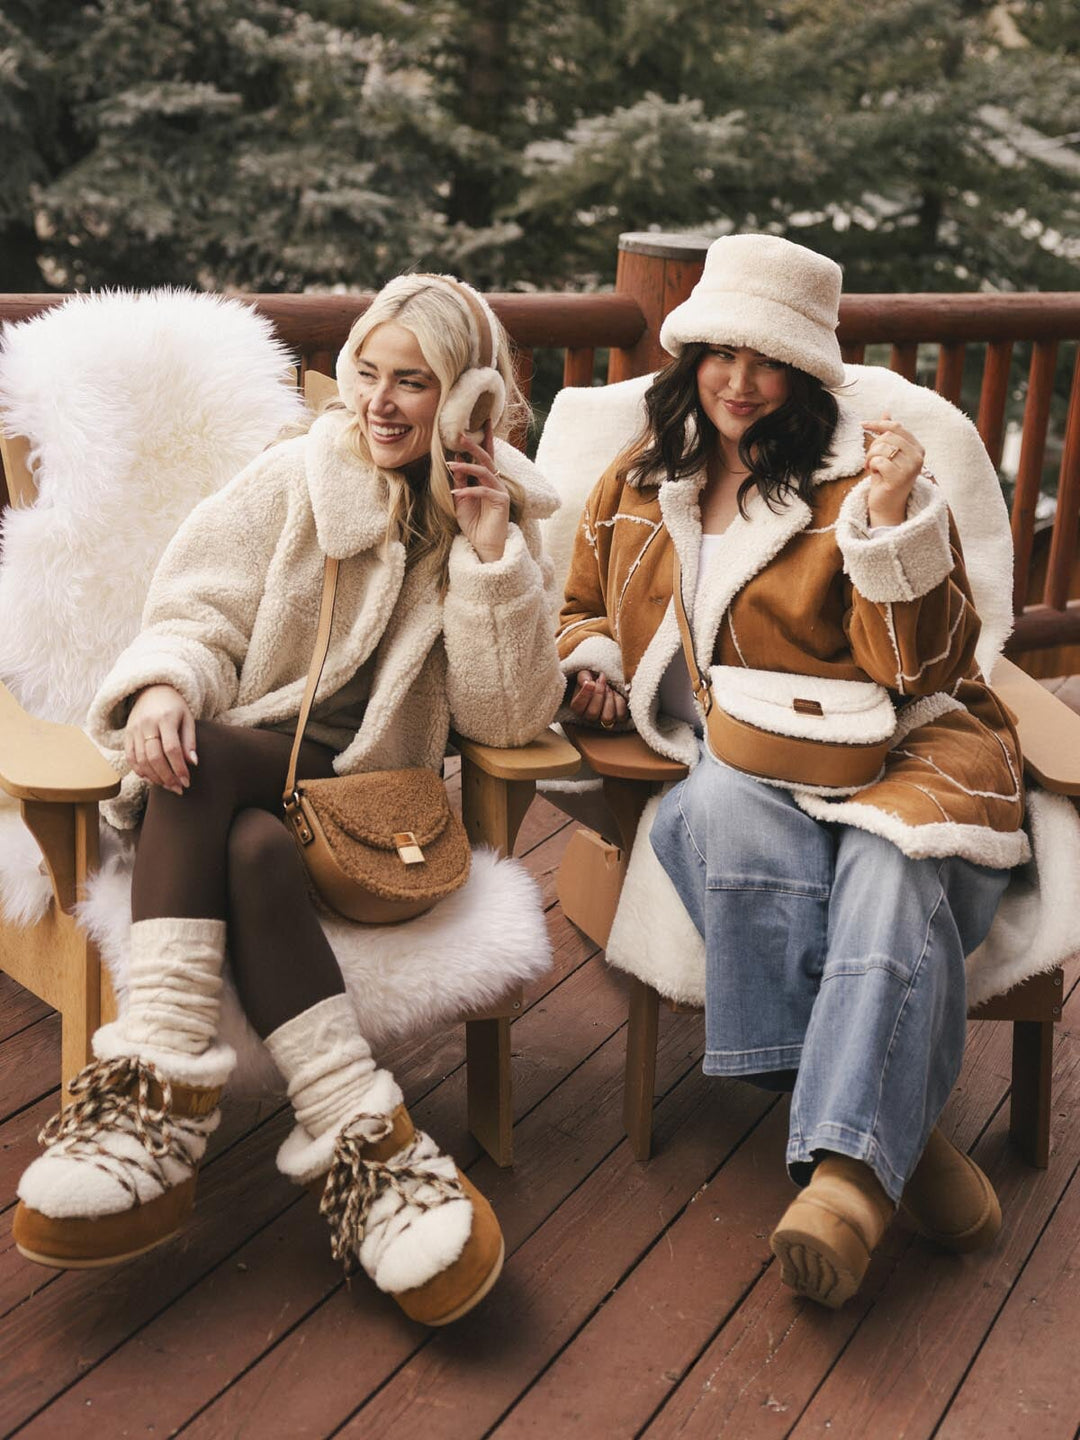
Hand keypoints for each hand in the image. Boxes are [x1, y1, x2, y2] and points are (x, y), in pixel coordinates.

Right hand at [124, 684, 196, 794]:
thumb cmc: (174, 707)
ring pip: (141, 760)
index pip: (172, 749)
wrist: (151, 690)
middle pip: (154, 757)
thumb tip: (193, 763)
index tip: (187, 782)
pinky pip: (130, 758)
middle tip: (178, 788)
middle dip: (167, 777)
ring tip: (167, 785)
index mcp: (165, 718)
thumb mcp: (187, 718)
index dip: (179, 768)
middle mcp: (146, 724)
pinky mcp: (126, 735)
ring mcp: (134, 730)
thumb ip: (190, 741)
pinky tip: (151, 779)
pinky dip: (140, 771)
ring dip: (154, 777)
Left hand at [447, 420, 509, 562]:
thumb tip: (455, 460)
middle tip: (460, 434)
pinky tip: (456, 493)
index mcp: (486, 479)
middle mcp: (495, 482)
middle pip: (486, 457)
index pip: (485, 455)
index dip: (484, 438)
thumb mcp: (461, 500)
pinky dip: (468, 490)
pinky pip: (483, 491)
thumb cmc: (473, 524)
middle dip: (473, 444)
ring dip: (466, 467)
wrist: (483, 545)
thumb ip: (460, 481)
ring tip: (450, 465)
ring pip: (484, 471)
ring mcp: (500, 490)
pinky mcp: (501, 502)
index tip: (481, 420)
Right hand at [568, 670, 627, 728]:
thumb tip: (587, 681)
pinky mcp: (618, 718)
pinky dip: (619, 701)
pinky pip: (620, 714)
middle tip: (601, 680)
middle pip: (592, 713)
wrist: (606, 683)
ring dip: (609, 698)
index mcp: (577, 708)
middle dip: (599, 694)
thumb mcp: (585, 675)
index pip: (578, 706)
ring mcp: (604, 719)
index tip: (591, 682)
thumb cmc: (593, 680)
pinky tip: (615, 693)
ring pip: (607, 717)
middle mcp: (589, 717)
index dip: (584, 694)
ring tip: (609, 687)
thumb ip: (583, 677)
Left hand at [864, 413, 925, 526]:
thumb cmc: (886, 478)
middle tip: (871, 461)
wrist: (887, 505)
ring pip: (882, 448)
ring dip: (871, 457)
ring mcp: (911, 468)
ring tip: (872, 468)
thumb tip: (886, 412)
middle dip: (873, 447)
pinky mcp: (900, 478)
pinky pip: (879, 461)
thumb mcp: (888, 454)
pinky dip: (872, 466)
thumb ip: (889, 434)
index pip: (896, 427)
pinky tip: (874, 474)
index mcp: (917, 448)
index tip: (862, 424)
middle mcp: (918, 457)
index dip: (877, 424)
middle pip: (887, 436)